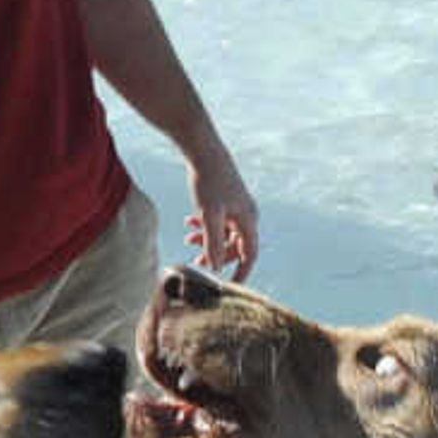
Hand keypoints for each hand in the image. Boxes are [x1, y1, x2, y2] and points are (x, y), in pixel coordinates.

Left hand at [185, 156, 258, 280]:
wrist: (204, 150)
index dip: (240, 273)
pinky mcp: (226, 199)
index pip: (249, 255)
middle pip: (236, 246)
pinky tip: (189, 223)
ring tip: (187, 240)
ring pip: (225, 234)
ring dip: (207, 240)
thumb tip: (215, 267)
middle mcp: (246, 215)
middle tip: (196, 264)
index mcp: (248, 220)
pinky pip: (219, 221)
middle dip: (216, 256)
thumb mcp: (209, 215)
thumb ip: (212, 243)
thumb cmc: (208, 181)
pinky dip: (205, 226)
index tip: (229, 287)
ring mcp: (237, 207)